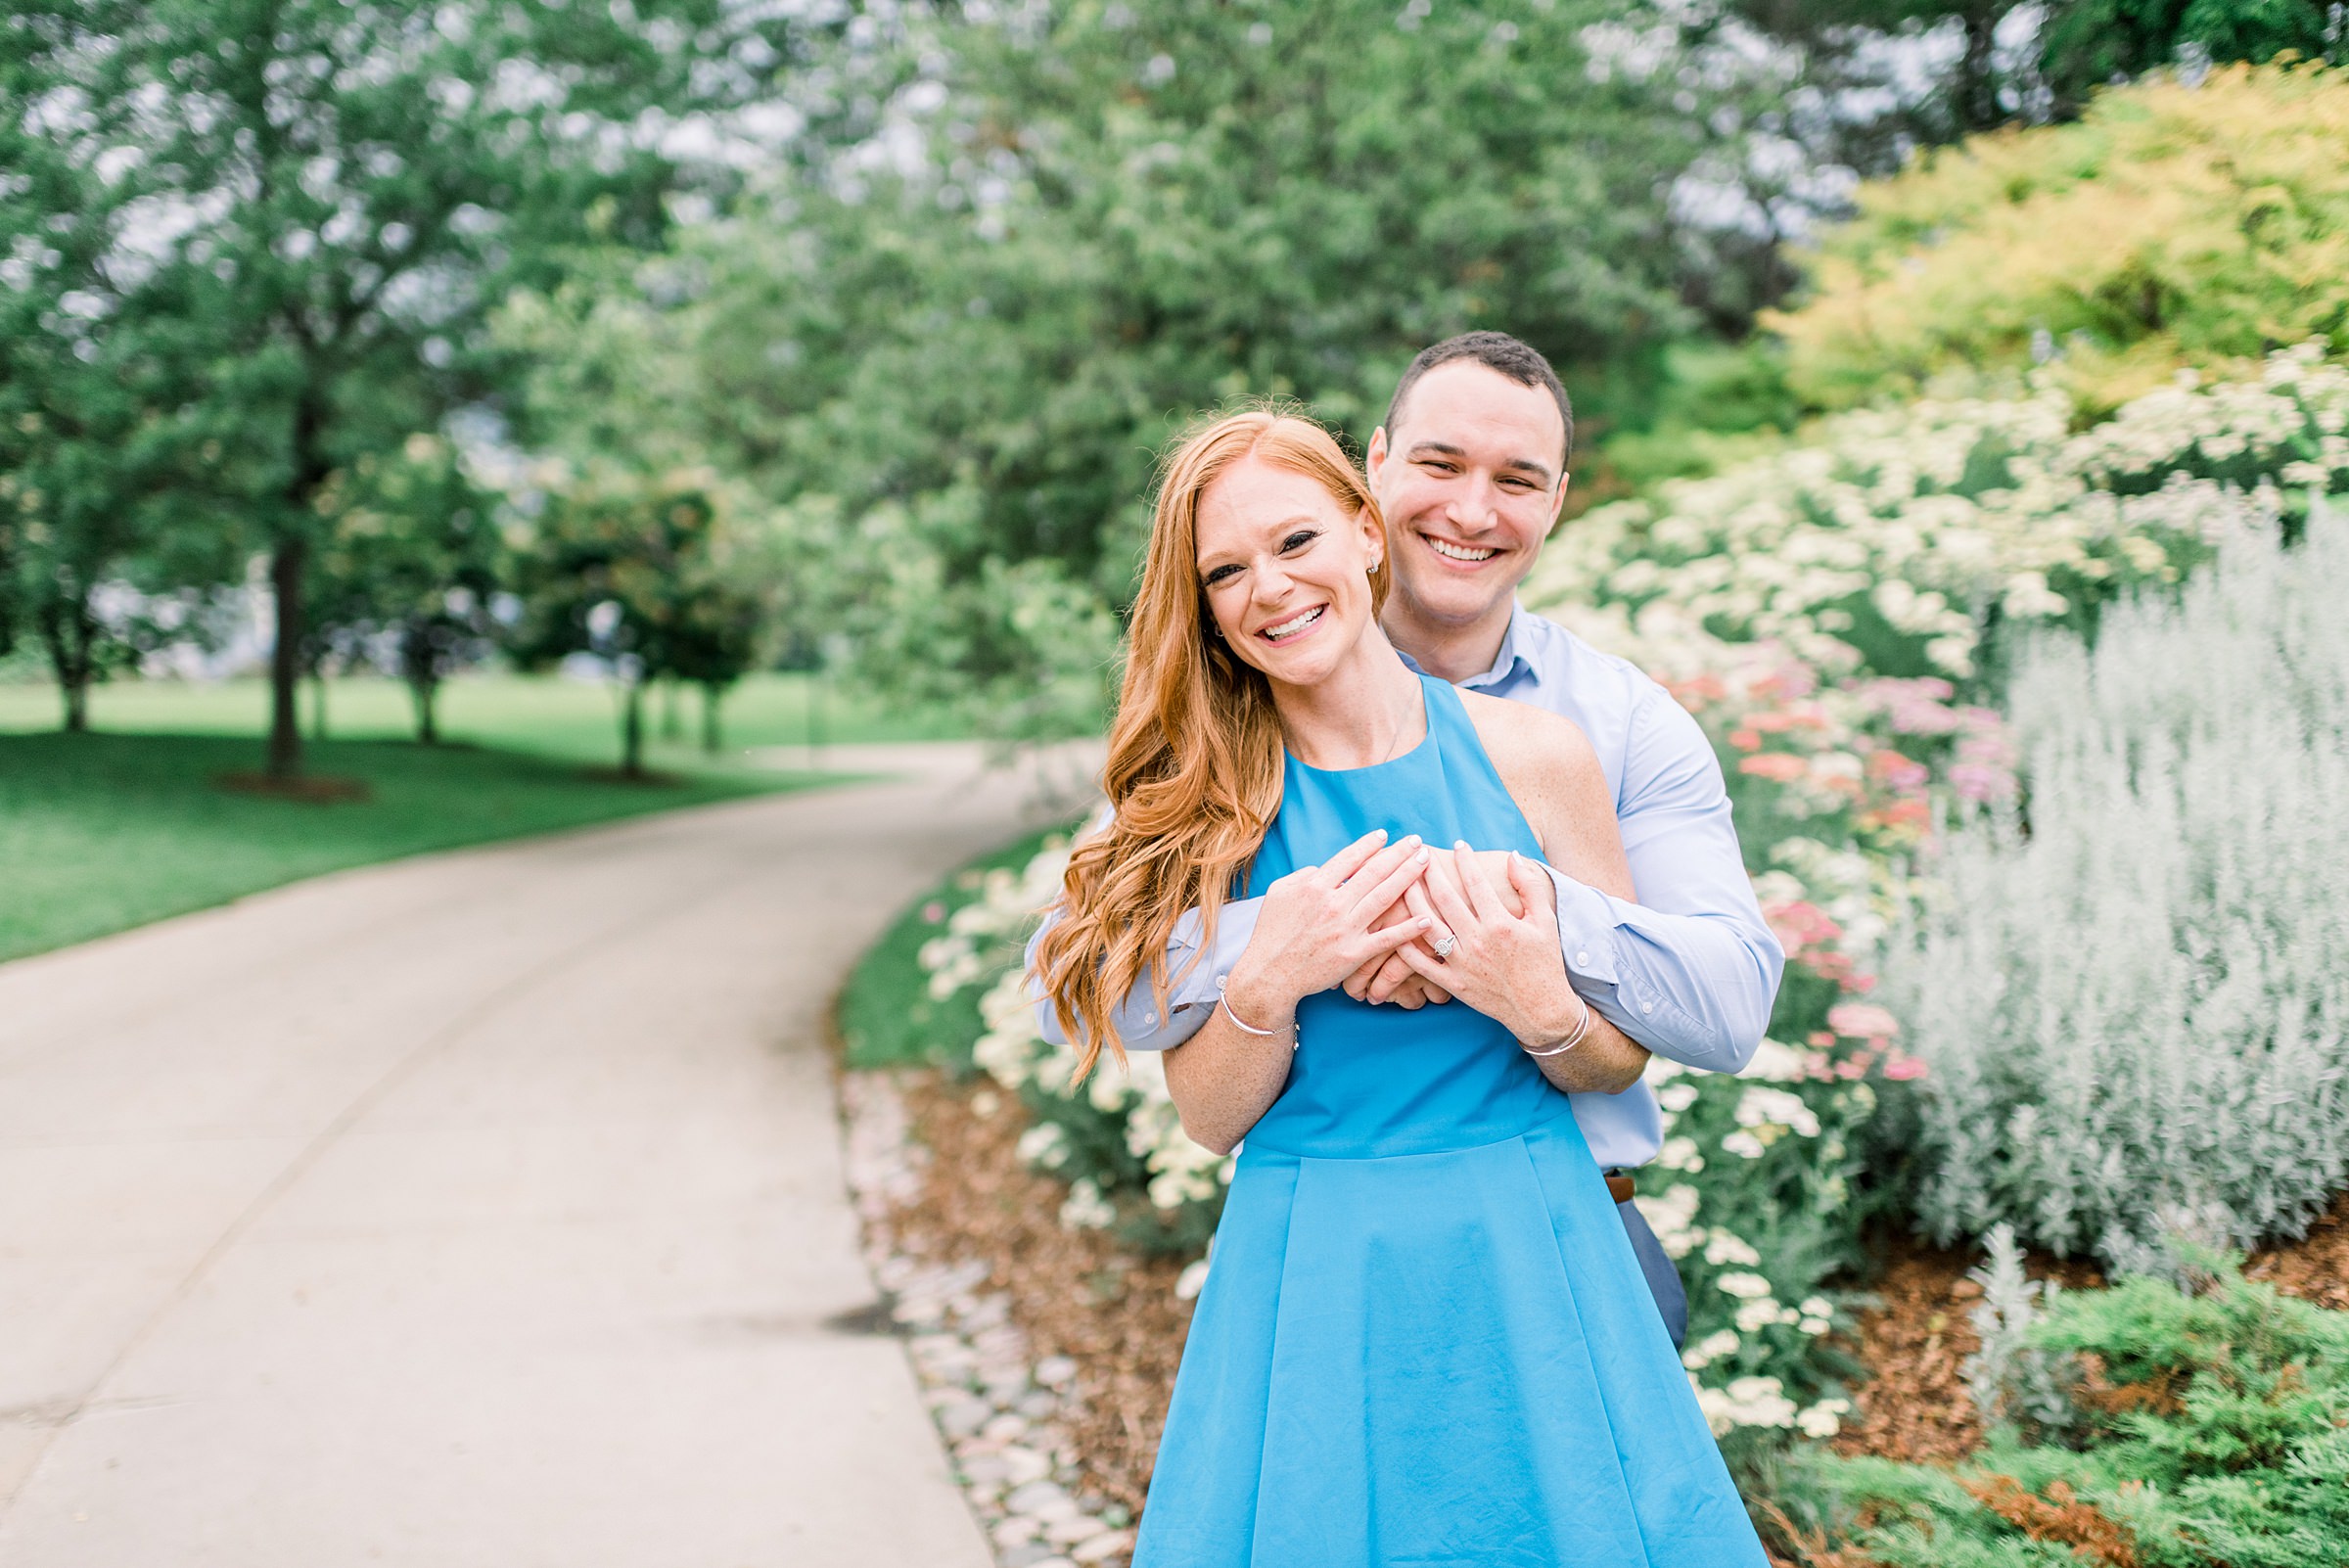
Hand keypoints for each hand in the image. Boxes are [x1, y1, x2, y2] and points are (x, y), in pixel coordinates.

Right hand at [1222, 829, 1434, 1026]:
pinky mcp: (1353, 955)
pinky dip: (1407, 929)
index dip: (1370, 845)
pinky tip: (1426, 917)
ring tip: (1426, 861)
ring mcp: (1345, 930)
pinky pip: (1386, 940)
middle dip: (1399, 854)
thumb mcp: (1278, 893)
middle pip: (1374, 872)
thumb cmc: (1272, 932)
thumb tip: (1323, 868)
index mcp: (1314, 886)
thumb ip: (1302, 875)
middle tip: (1418, 841)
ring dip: (1409, 876)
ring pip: (1384, 898)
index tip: (1386, 835)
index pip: (1349, 858)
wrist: (1270, 974)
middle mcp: (1333, 904)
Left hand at [1394, 843, 1585, 1045]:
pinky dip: (1406, 944)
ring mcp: (1463, 964)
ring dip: (1412, 901)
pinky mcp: (1453, 983)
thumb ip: (1529, 886)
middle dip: (1431, 872)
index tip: (1458, 844)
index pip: (1476, 883)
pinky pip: (1421, 963)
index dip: (1465, 860)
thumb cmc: (1544, 962)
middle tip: (1421, 854)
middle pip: (1445, 899)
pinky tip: (1398, 925)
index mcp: (1501, 925)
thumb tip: (1511, 856)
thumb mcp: (1545, 921)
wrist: (1540, 1009)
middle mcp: (1479, 942)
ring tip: (1403, 881)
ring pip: (1427, 926)